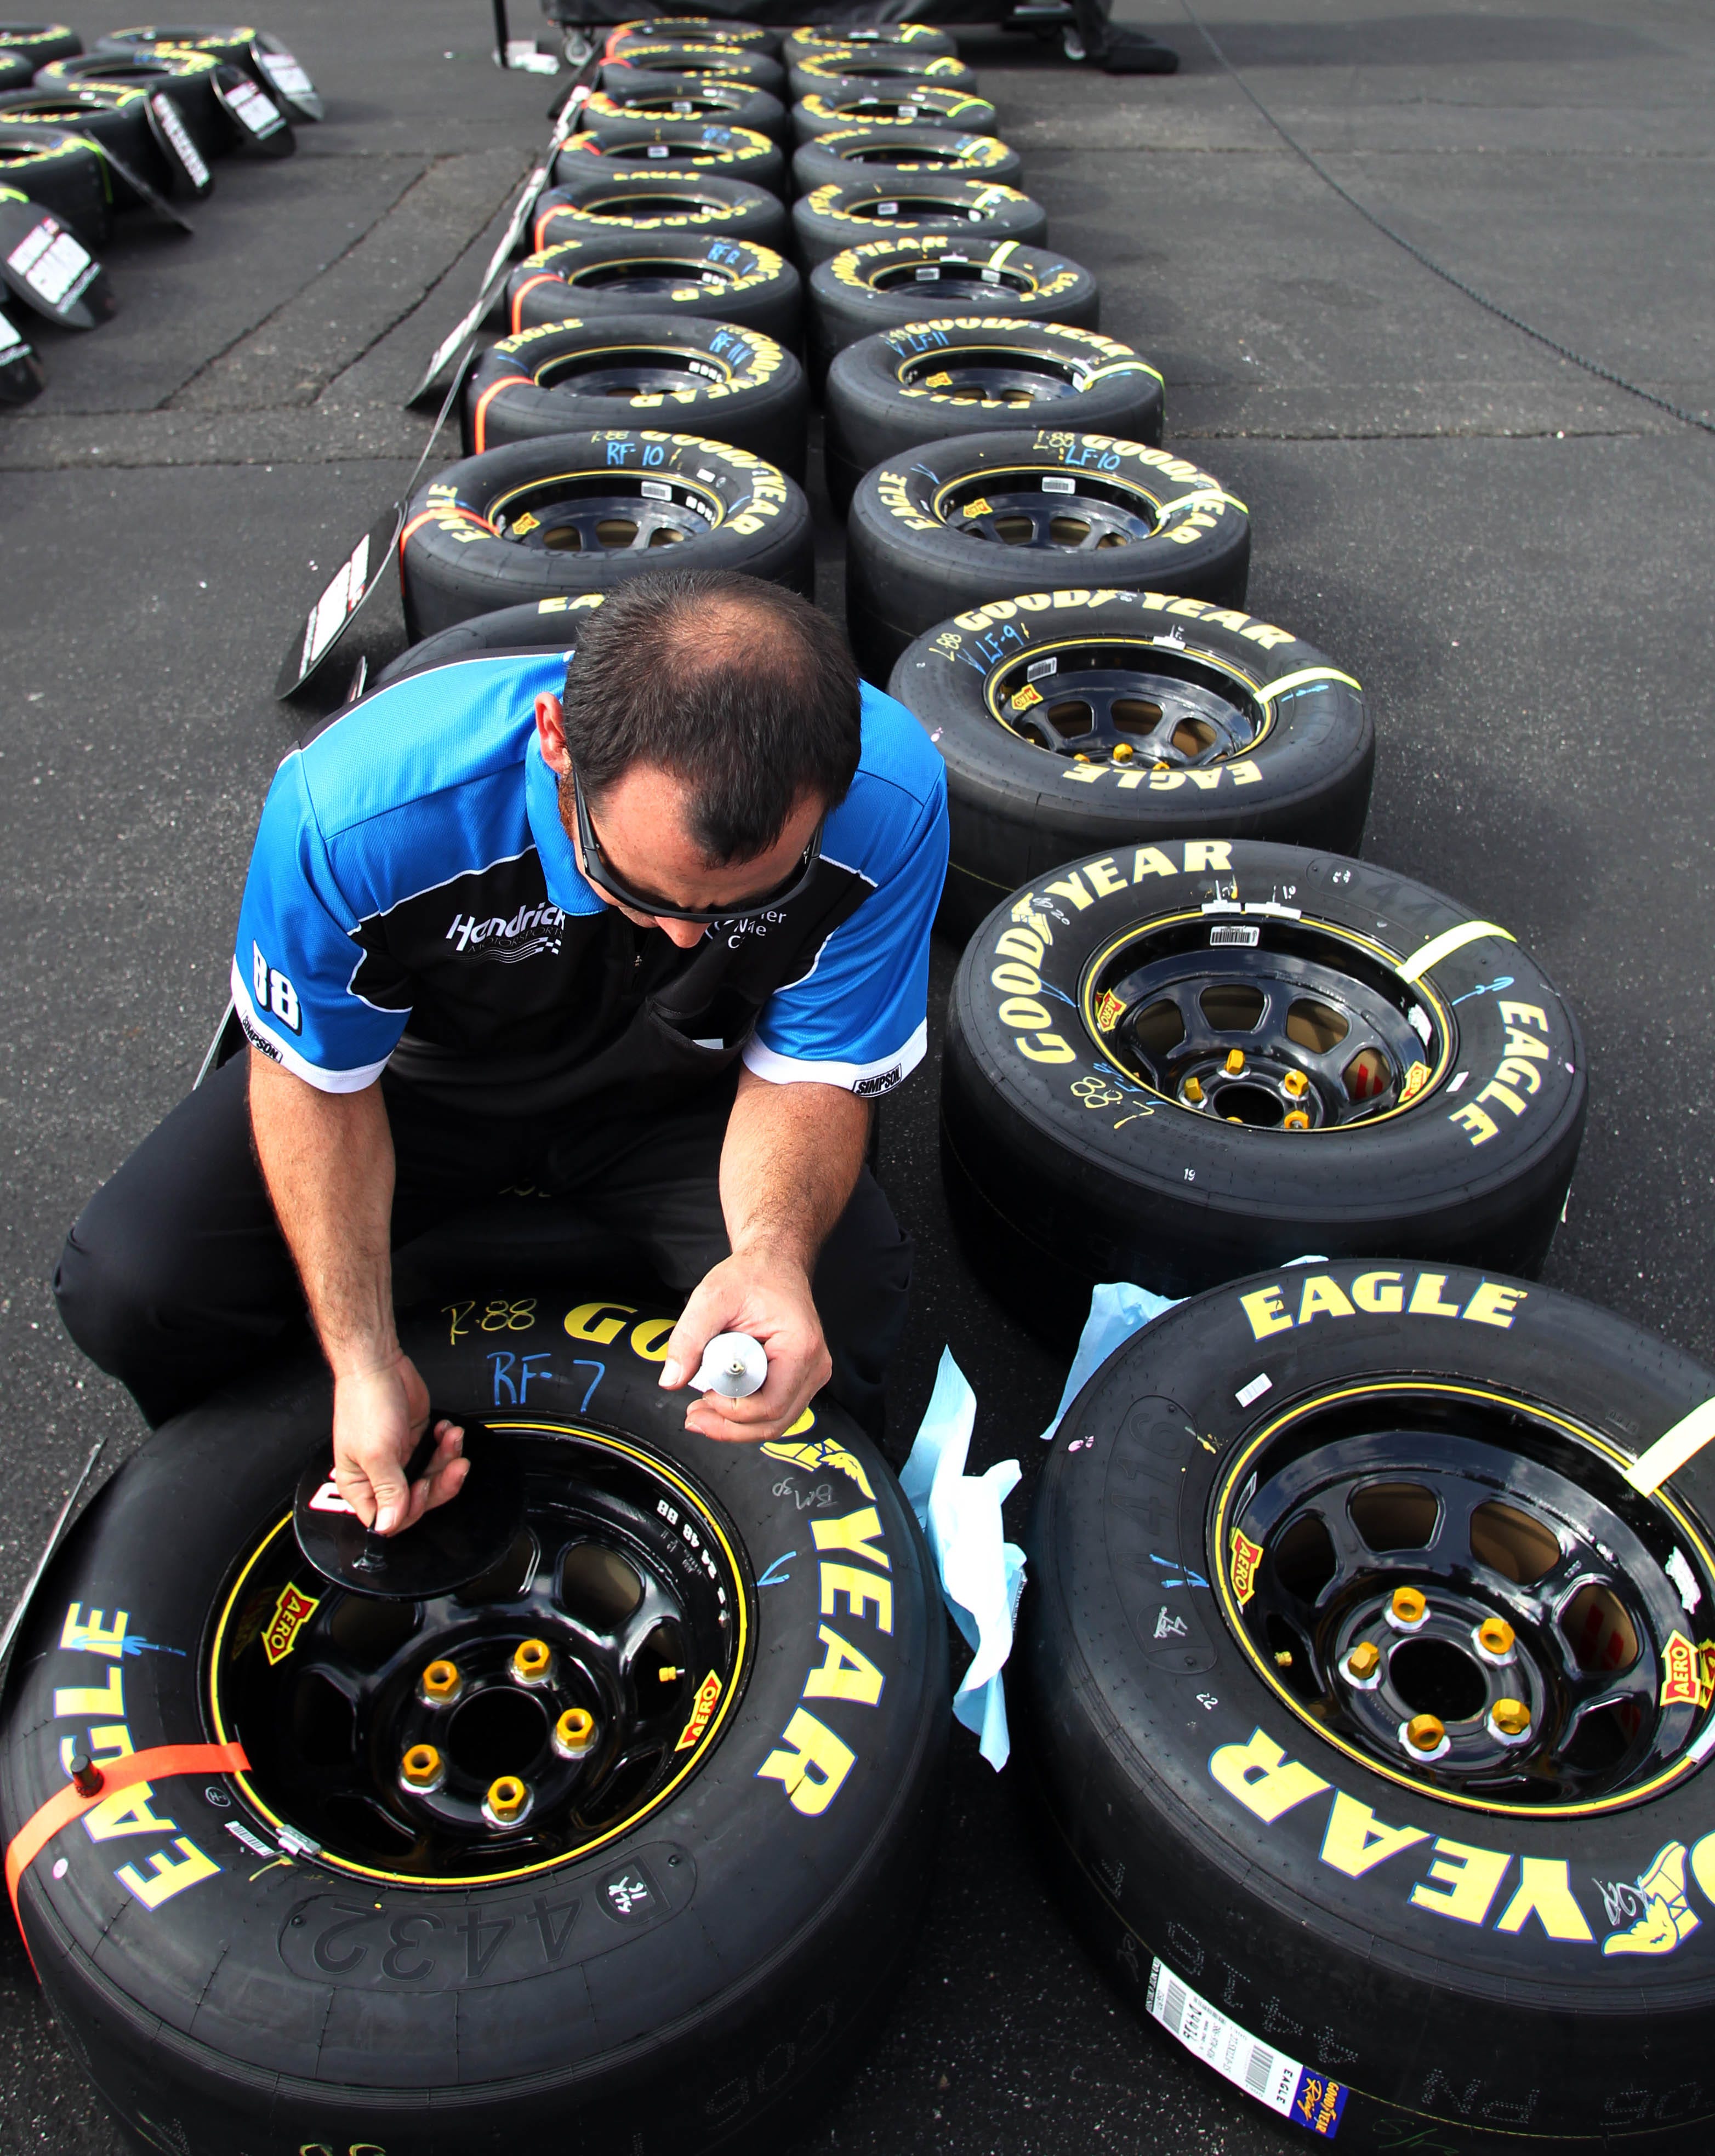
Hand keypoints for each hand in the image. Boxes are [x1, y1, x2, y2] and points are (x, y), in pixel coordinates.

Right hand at [331, 1351, 468, 1533]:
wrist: (380, 1366)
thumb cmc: (366, 1403)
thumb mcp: (376, 1454)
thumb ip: (388, 1491)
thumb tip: (387, 1526)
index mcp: (359, 1485)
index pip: (388, 1518)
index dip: (410, 1509)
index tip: (423, 1489)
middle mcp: (378, 1475)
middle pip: (416, 1499)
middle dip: (439, 1483)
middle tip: (455, 1466)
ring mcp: (400, 1458)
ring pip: (432, 1476)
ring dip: (447, 1458)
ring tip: (452, 1438)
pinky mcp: (415, 1441)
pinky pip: (438, 1454)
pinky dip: (447, 1443)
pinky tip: (445, 1429)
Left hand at [660, 1251, 830, 1443]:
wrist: (774, 1264)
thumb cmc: (752, 1276)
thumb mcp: (711, 1298)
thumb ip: (688, 1338)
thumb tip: (671, 1379)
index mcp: (799, 1347)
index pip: (770, 1404)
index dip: (732, 1412)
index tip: (704, 1396)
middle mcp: (814, 1366)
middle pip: (776, 1421)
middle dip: (731, 1427)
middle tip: (695, 1417)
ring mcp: (810, 1374)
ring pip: (776, 1422)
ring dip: (737, 1425)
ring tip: (702, 1412)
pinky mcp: (800, 1378)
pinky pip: (776, 1410)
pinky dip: (747, 1415)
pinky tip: (721, 1405)